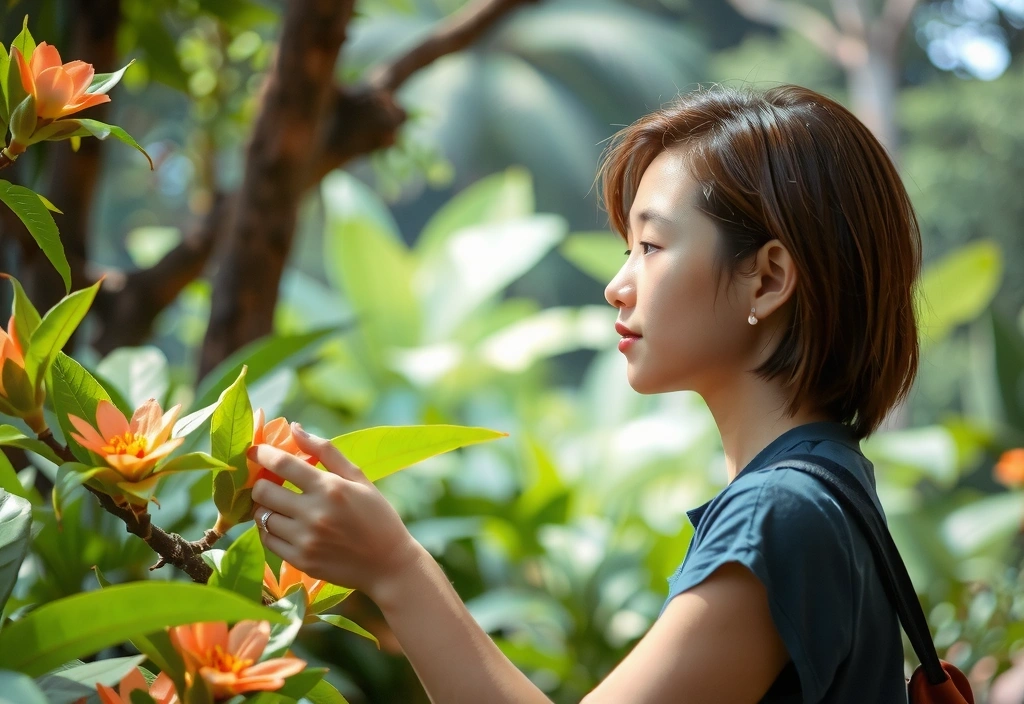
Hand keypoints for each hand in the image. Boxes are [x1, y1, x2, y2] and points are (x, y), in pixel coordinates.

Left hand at [249, 423, 419, 599]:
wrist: (389, 564)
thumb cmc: (377, 516)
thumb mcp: (359, 478)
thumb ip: (326, 451)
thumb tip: (294, 428)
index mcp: (330, 488)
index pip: (283, 464)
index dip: (262, 454)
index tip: (254, 451)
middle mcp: (314, 513)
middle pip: (264, 491)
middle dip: (261, 482)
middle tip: (269, 482)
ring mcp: (305, 539)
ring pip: (261, 517)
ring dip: (264, 507)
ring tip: (278, 505)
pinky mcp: (300, 560)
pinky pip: (267, 540)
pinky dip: (269, 530)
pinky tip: (283, 525)